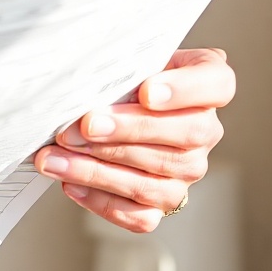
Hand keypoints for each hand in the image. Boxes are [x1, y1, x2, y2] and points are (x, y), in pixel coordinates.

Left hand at [34, 47, 231, 233]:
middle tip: (83, 127)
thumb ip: (120, 61)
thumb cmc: (124, 74)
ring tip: (55, 159)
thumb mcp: (127, 56)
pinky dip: (101, 200)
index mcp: (206, 84)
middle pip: (183, 136)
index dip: (184, 90)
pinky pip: (140, 214)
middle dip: (125, 132)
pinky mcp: (166, 201)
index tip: (146, 92)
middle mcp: (205, 131)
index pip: (216, 84)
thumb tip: (79, 77)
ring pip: (154, 179)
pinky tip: (70, 184)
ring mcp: (188, 170)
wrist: (116, 104)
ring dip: (97, 170)